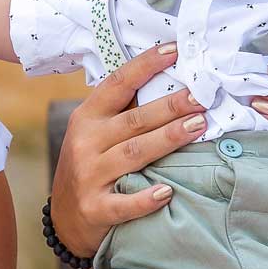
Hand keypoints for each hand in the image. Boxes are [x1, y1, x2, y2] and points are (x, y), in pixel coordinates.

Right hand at [50, 42, 205, 257]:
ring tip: (198, 126)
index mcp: (87, 117)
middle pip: (134, 120)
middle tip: (201, 96)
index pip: (118, 84)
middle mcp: (86, 143)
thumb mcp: (94, 133)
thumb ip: (122, 112)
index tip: (175, 50)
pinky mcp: (96, 208)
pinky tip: (167, 192)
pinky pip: (124, 203)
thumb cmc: (90, 165)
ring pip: (133, 154)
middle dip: (170, 106)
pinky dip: (145, 199)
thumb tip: (170, 81)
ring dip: (167, 139)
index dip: (145, 65)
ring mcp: (89, 176)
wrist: (66, 218)